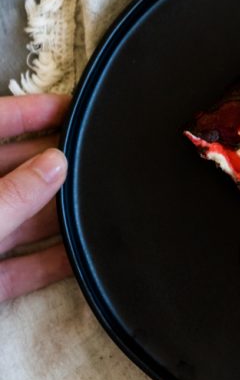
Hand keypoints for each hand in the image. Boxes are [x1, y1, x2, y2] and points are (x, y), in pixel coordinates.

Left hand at [0, 94, 70, 301]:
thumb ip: (12, 194)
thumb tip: (53, 164)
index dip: (28, 113)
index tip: (68, 108)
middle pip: (4, 173)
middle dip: (46, 168)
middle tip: (88, 161)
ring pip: (11, 222)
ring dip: (49, 218)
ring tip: (90, 209)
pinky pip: (11, 271)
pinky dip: (41, 265)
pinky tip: (73, 259)